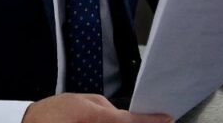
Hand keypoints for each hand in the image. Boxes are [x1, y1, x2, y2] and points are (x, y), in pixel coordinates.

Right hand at [23, 93, 173, 122]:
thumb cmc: (53, 114)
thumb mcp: (82, 101)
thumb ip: (107, 108)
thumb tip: (125, 116)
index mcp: (97, 119)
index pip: (132, 121)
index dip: (153, 121)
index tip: (168, 118)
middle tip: (151, 119)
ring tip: (125, 118)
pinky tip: (108, 121)